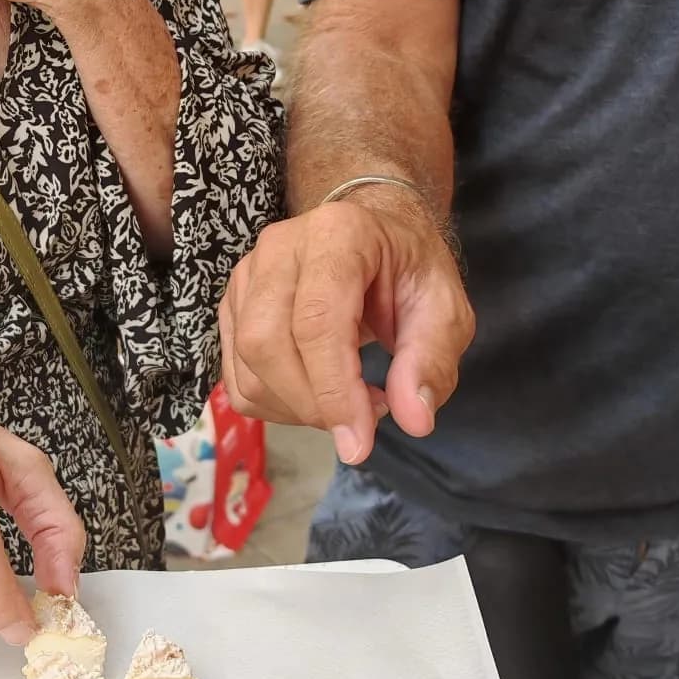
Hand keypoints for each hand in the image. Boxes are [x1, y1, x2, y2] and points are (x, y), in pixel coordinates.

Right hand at [219, 188, 474, 464]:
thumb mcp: (445, 310)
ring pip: (246, 366)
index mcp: (338, 235)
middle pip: (267, 343)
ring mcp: (247, 275)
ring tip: (349, 401)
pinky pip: (238, 377)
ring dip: (296, 409)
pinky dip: (276, 406)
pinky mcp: (233, 306)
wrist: (377, 239)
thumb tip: (414, 420)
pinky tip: (318, 394)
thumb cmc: (410, 271)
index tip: (359, 443)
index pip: (316, 320)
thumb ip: (432, 360)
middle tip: (363, 420)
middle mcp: (279, 248)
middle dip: (312, 405)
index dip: (333, 389)